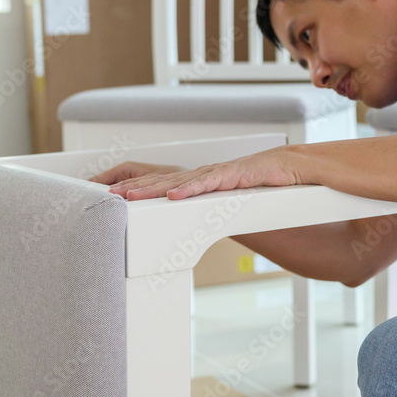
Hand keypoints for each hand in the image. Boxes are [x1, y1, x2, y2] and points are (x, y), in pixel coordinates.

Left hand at [105, 148, 300, 200]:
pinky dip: (190, 189)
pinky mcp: (233, 175)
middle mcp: (203, 174)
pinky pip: (208, 182)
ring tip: (129, 196)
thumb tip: (194, 229)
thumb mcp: (228, 201)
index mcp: (199, 180)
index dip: (138, 189)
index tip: (115, 196)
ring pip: (179, 182)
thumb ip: (210, 209)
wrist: (287, 167)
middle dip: (133, 188)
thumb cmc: (259, 183)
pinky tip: (172, 195)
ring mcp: (216, 172)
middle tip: (108, 195)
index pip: (162, 185)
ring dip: (152, 189)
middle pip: (161, 181)